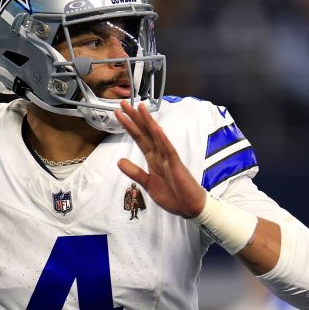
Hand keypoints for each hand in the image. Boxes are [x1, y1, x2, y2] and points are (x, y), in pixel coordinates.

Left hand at [115, 101, 206, 218]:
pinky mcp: (176, 165)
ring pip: (156, 137)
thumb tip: (119, 161)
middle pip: (145, 133)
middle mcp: (160, 154)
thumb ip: (135, 172)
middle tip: (123, 102)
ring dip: (148, 122)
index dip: (129, 126)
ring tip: (140, 107)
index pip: (139, 138)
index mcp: (153, 159)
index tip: (119, 113)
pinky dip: (163, 140)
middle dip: (134, 118)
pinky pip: (169, 151)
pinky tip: (157, 129)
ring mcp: (168, 158)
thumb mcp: (148, 184)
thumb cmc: (173, 195)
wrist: (189, 207)